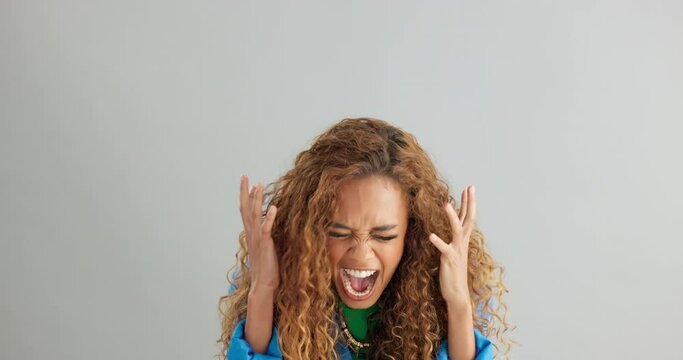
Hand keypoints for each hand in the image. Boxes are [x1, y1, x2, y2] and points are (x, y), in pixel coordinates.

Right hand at [239, 174, 279, 295]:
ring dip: (257, 199)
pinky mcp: (265, 245)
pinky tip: (274, 207)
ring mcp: (257, 239)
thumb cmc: (268, 267)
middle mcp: (251, 234)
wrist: (264, 284)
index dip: (247, 196)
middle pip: (245, 208)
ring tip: (260, 184)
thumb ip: (268, 235)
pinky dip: (270, 218)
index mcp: (251, 233)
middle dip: (245, 191)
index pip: (246, 211)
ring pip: (255, 214)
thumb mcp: (267, 247)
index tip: (248, 183)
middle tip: (245, 176)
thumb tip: (274, 224)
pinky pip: (266, 228)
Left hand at [428, 185, 476, 306]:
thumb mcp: (453, 254)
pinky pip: (444, 249)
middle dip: (469, 203)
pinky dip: (438, 242)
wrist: (457, 294)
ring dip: (452, 217)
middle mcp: (462, 243)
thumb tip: (450, 232)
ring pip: (457, 230)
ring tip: (446, 204)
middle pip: (468, 219)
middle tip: (470, 187)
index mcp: (463, 241)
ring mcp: (457, 251)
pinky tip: (431, 235)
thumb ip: (453, 242)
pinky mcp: (449, 260)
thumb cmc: (453, 274)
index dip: (468, 203)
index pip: (468, 218)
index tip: (469, 189)